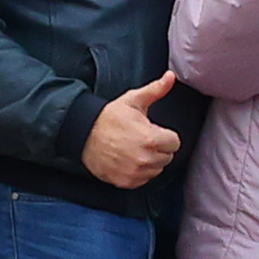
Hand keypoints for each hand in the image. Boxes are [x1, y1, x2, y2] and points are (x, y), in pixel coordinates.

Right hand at [81, 72, 182, 188]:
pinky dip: (140, 173)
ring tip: (135, 149)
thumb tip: (171, 77)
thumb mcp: (133, 100)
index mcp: (151, 138)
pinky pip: (144, 180)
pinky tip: (129, 160)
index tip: (154, 131)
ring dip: (150, 161)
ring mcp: (135, 172)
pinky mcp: (126, 182)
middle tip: (143, 139)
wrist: (83, 133)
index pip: (175, 143)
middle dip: (159, 148)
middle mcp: (145, 159)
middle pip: (167, 157)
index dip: (166, 135)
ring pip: (157, 170)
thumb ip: (156, 90)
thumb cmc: (109, 117)